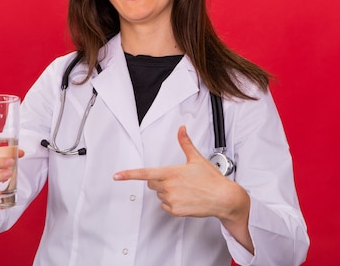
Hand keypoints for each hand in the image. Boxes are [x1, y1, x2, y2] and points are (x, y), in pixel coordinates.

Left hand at [113, 126, 239, 219]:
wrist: (223, 198)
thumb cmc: (211, 179)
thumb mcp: (197, 158)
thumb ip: (185, 143)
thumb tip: (181, 128)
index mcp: (171, 173)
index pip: (145, 173)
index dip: (129, 175)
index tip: (116, 176)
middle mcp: (169, 187)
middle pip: (152, 183)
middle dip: (160, 180)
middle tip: (177, 179)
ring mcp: (172, 200)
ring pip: (159, 195)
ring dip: (167, 191)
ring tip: (185, 189)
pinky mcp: (176, 211)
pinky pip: (165, 206)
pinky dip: (172, 202)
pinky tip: (185, 198)